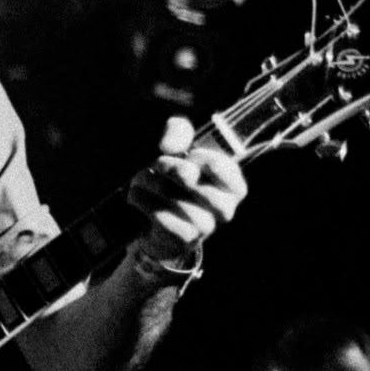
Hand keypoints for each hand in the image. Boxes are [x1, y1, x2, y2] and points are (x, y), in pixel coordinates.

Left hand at [126, 117, 244, 264]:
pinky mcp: (185, 239)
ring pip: (170, 197)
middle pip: (188, 179)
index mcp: (233, 186)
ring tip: (141, 180)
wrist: (158, 222)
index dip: (194, 156)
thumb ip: (179, 131)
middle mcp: (225, 208)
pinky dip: (141, 201)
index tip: (189, 156)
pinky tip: (137, 196)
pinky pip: (160, 215)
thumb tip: (168, 146)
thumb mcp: (180, 147)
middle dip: (166, 167)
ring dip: (147, 183)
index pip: (216, 164)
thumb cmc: (175, 179)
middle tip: (158, 165)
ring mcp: (206, 226)